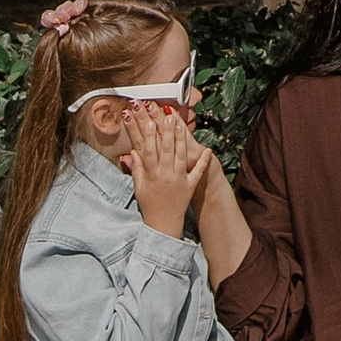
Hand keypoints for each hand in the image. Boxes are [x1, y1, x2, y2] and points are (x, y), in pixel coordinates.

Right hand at [120, 101, 207, 240]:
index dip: (148, 136)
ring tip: (181, 125)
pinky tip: (208, 149)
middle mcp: (166, 175)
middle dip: (166, 132)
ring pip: (181, 155)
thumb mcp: (139, 187)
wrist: (163, 224)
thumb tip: (131, 152)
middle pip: (166, 149)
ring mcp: (179, 179)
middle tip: (167, 117)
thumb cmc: (149, 204)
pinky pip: (198, 171)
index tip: (148, 122)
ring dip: (181, 139)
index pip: (149, 151)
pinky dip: (204, 161)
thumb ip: (136, 169)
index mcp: (152, 175)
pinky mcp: (190, 185)